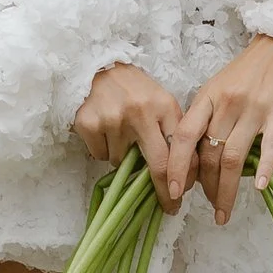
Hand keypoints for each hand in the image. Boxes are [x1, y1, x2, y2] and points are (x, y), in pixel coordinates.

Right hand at [73, 62, 188, 203]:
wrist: (97, 65)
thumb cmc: (134, 88)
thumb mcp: (160, 102)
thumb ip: (171, 131)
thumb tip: (183, 174)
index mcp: (164, 106)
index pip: (180, 151)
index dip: (183, 178)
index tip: (181, 195)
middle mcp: (141, 113)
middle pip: (158, 165)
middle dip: (165, 192)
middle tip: (168, 206)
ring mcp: (114, 120)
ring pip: (123, 162)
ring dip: (123, 157)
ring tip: (120, 133)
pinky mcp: (89, 125)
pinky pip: (101, 155)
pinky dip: (104, 149)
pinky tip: (104, 129)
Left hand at [172, 35, 272, 226]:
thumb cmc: (254, 65)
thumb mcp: (222, 84)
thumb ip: (210, 114)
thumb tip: (197, 152)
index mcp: (209, 96)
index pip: (185, 136)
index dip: (177, 167)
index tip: (174, 192)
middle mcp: (228, 104)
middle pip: (209, 154)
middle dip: (205, 188)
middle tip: (208, 207)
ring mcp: (254, 109)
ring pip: (234, 158)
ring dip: (227, 190)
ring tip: (225, 211)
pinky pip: (270, 147)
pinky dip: (264, 169)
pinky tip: (259, 188)